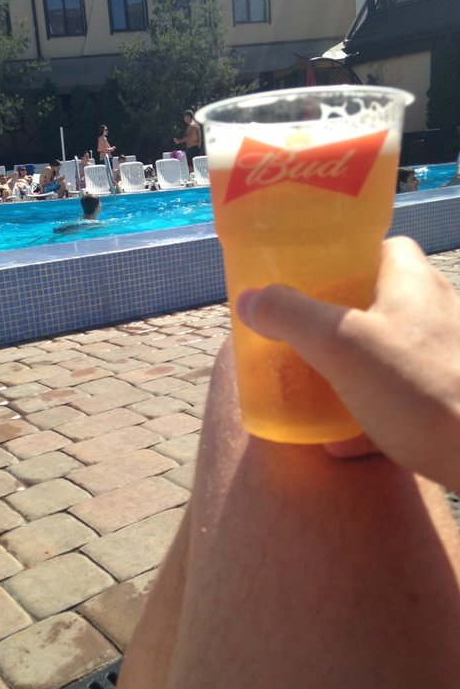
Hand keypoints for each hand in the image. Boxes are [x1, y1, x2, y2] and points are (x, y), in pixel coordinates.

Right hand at [237, 236, 459, 488]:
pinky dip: (370, 414)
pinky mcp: (450, 399)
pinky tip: (341, 442)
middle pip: (378, 300)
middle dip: (337, 320)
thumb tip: (249, 299)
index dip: (341, 256)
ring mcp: (447, 358)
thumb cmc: (423, 389)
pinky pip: (401, 398)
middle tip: (300, 337)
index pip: (380, 246)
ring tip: (313, 384)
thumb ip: (291, 317)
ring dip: (351, 368)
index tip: (306, 279)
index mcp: (412, 281)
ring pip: (389, 352)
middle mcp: (437, 311)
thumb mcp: (343, 347)